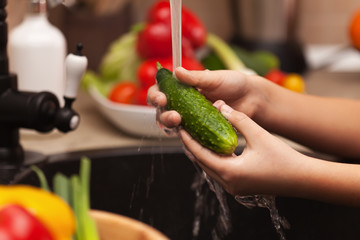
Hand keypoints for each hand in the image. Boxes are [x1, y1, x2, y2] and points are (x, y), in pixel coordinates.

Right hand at [147, 67, 270, 128]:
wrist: (252, 99)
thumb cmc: (234, 84)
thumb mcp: (215, 78)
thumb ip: (196, 77)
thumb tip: (177, 71)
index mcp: (182, 88)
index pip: (161, 91)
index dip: (156, 95)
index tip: (161, 97)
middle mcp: (183, 104)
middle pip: (162, 112)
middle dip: (163, 115)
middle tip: (173, 115)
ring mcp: (191, 119)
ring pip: (173, 127)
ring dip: (172, 126)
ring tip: (180, 121)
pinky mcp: (201, 132)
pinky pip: (189, 138)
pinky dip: (189, 136)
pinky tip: (193, 134)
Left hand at [179, 101, 306, 196]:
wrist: (303, 179)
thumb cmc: (283, 158)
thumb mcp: (258, 134)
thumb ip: (237, 119)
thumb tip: (220, 106)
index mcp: (230, 172)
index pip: (200, 154)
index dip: (189, 140)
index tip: (181, 127)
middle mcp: (228, 183)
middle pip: (202, 162)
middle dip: (193, 146)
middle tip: (187, 129)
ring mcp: (235, 188)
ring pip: (211, 168)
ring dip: (203, 153)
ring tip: (198, 136)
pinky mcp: (241, 187)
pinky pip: (221, 172)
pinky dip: (215, 159)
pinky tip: (214, 147)